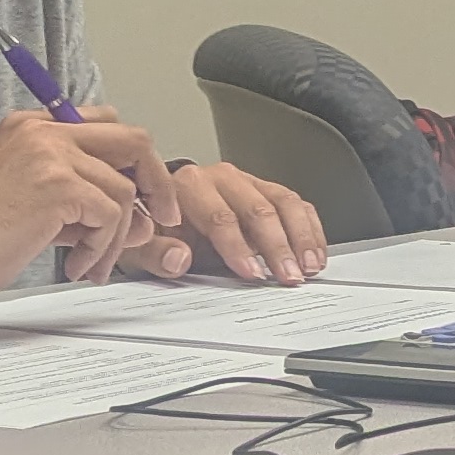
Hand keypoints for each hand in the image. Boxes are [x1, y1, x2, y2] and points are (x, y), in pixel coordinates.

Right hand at [0, 110, 177, 305]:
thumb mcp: (31, 204)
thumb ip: (82, 201)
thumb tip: (140, 218)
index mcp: (31, 127)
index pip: (108, 127)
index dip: (133, 163)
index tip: (142, 198)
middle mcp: (42, 130)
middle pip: (133, 141)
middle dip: (155, 183)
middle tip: (158, 220)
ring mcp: (50, 154)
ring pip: (124, 189)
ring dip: (117, 235)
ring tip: (90, 262)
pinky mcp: (56, 185)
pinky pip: (111, 214)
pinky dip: (103, 246)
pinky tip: (75, 263)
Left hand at [118, 159, 326, 285]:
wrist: (159, 214)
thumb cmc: (152, 230)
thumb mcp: (138, 245)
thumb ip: (155, 253)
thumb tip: (179, 258)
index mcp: (189, 186)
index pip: (220, 217)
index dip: (238, 248)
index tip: (252, 274)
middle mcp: (223, 178)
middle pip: (259, 209)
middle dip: (278, 246)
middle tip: (288, 275)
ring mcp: (248, 183)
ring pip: (285, 203)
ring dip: (301, 238)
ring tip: (308, 267)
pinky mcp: (267, 192)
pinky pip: (297, 205)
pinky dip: (310, 230)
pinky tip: (316, 254)